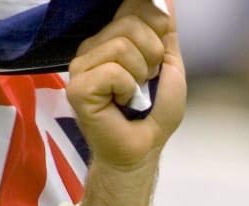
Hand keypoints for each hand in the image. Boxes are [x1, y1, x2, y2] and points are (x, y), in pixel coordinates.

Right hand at [69, 0, 185, 169]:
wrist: (143, 148)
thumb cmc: (154, 112)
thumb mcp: (170, 66)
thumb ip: (165, 31)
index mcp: (113, 38)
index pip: (131, 6)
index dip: (153, 21)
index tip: (159, 48)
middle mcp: (94, 47)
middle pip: (131, 25)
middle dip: (153, 57)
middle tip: (147, 82)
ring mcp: (82, 66)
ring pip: (121, 46)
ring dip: (140, 75)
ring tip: (134, 95)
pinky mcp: (78, 86)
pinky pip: (113, 71)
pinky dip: (128, 89)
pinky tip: (121, 103)